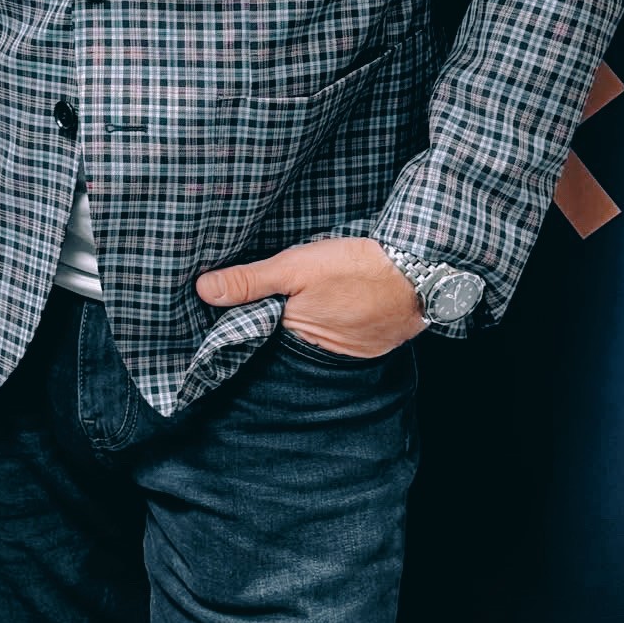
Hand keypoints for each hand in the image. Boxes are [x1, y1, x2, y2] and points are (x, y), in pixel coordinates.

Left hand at [195, 237, 423, 358]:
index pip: (256, 335)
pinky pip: (339, 335)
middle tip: (264, 296)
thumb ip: (250, 281)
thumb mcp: (294, 267)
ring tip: (300, 298)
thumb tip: (204, 290)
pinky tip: (330, 302)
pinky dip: (332, 321)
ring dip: (304, 321)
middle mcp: (320, 355)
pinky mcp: (370, 343)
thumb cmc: (354, 268)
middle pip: (283, 337)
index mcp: (296, 337)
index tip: (226, 306)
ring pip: (312, 336)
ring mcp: (348, 352)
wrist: (419, 272)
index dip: (242, 319)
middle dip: (273, 320)